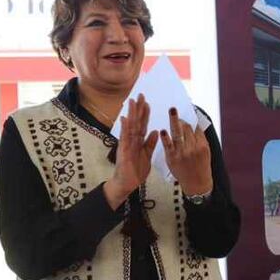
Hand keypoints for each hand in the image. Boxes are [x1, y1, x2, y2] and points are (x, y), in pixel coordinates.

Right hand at [103, 94, 158, 209]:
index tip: (148, 102)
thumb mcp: (147, 155)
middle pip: (136, 122)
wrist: (127, 184)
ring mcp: (126, 144)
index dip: (145, 114)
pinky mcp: (123, 151)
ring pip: (130, 126)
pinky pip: (124, 138)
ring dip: (131, 114)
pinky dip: (124, 128)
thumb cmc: (135, 170)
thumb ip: (150, 143)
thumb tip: (156, 131)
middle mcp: (131, 140)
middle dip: (139, 109)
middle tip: (141, 94)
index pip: (142, 125)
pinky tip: (125, 118)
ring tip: (132, 101)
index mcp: (138, 141)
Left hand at [161, 107, 212, 195]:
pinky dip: (165, 138)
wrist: (196, 183)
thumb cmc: (201, 167)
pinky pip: (168, 146)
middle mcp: (193, 148)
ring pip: (178, 134)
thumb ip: (200, 139)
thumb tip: (195, 124)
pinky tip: (163, 131)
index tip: (187, 110)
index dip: (191, 118)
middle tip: (174, 109)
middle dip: (181, 118)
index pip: (196, 128)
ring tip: (171, 112)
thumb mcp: (206, 152)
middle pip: (187, 129)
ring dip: (174, 121)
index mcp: (202, 145)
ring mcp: (182, 153)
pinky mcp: (172, 158)